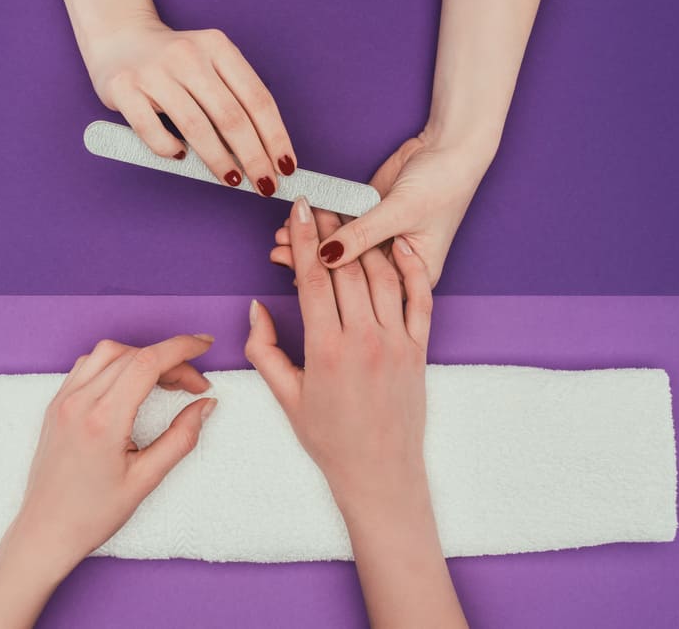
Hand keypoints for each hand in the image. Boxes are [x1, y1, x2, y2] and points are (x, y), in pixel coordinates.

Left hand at [17, 335, 216, 568]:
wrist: (45, 532)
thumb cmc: (92, 514)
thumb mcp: (146, 480)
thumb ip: (181, 438)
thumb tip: (205, 405)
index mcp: (102, 420)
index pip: (148, 362)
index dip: (182, 348)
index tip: (205, 346)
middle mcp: (78, 402)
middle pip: (133, 354)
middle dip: (170, 359)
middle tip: (193, 386)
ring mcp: (62, 400)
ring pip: (108, 352)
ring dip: (141, 356)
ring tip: (165, 381)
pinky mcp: (55, 405)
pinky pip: (87, 365)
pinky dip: (116, 363)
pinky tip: (132, 384)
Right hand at [84, 14, 295, 196]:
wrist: (119, 37)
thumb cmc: (174, 63)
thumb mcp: (209, 65)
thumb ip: (232, 99)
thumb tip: (261, 154)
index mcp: (217, 47)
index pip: (257, 98)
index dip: (275, 136)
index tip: (285, 165)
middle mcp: (188, 55)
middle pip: (231, 116)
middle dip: (254, 157)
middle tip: (264, 185)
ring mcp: (153, 71)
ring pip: (195, 126)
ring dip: (218, 160)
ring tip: (232, 180)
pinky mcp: (123, 88)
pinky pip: (151, 129)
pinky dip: (169, 149)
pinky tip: (180, 156)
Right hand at [248, 198, 465, 626]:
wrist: (380, 472)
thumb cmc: (328, 439)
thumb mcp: (285, 396)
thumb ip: (263, 349)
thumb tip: (257, 308)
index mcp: (326, 349)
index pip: (312, 278)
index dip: (302, 239)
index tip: (298, 209)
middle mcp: (364, 339)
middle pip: (346, 268)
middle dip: (331, 230)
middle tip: (321, 204)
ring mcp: (397, 342)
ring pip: (382, 275)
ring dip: (365, 241)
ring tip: (351, 216)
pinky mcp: (420, 349)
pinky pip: (421, 297)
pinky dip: (411, 267)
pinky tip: (399, 244)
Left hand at [271, 133, 490, 286]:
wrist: (449, 147)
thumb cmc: (443, 184)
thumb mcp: (401, 212)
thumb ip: (362, 235)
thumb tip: (326, 256)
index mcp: (414, 276)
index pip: (368, 290)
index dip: (332, 286)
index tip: (298, 278)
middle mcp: (394, 263)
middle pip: (349, 273)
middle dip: (313, 264)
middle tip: (280, 255)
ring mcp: (379, 241)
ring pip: (340, 250)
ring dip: (310, 245)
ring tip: (280, 241)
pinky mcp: (368, 219)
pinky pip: (339, 228)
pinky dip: (318, 227)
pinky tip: (294, 228)